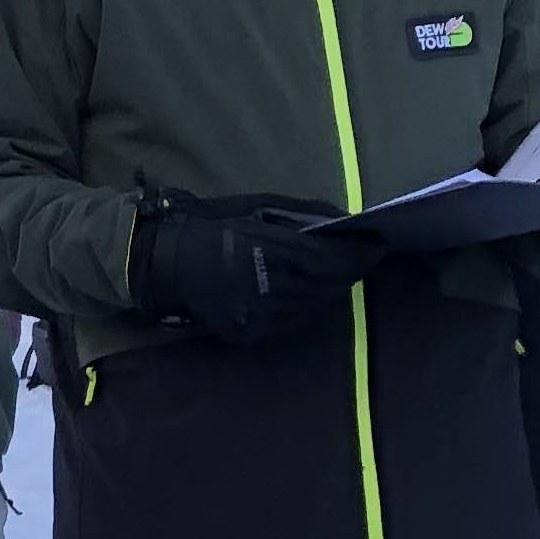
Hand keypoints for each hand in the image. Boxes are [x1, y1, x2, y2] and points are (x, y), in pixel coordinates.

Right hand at [133, 188, 381, 344]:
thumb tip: (346, 219)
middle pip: (329, 285)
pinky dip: (306, 304)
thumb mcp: (254, 206)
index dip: (361, 252)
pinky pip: (294, 320)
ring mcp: (260, 316)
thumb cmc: (208, 225)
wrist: (159, 262)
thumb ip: (302, 212)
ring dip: (329, 287)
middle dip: (349, 269)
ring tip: (334, 270)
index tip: (380, 241)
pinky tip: (304, 289)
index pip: (332, 259)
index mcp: (266, 252)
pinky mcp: (251, 332)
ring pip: (315, 305)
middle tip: (360, 253)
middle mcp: (267, 290)